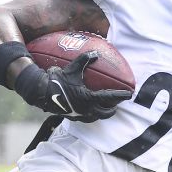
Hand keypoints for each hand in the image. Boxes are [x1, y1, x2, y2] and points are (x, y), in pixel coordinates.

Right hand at [16, 51, 131, 121]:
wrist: (42, 93)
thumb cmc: (58, 80)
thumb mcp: (72, 68)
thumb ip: (85, 60)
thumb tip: (95, 53)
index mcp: (89, 98)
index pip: (110, 98)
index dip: (121, 96)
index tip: (129, 94)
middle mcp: (86, 110)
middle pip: (106, 113)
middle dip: (113, 109)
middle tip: (117, 104)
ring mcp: (79, 115)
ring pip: (96, 117)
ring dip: (102, 113)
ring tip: (105, 108)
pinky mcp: (72, 117)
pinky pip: (86, 118)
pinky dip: (91, 114)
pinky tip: (89, 109)